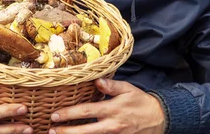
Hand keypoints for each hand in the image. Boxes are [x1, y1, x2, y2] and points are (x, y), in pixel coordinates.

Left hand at [49, 78, 164, 133]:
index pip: (87, 111)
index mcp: (112, 109)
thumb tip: (97, 81)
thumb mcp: (128, 89)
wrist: (158, 119)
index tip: (55, 114)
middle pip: (85, 131)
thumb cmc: (140, 102)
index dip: (70, 114)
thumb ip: (112, 86)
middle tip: (51, 130)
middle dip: (66, 132)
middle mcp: (111, 126)